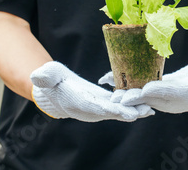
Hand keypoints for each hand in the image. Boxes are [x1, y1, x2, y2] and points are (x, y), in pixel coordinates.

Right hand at [30, 61, 153, 121]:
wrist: (56, 89)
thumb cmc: (51, 80)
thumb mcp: (48, 75)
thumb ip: (45, 77)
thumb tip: (36, 76)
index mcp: (80, 102)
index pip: (96, 108)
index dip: (111, 110)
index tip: (125, 112)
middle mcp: (92, 109)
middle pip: (113, 112)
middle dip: (129, 112)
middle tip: (145, 112)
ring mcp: (100, 107)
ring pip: (119, 110)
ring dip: (135, 110)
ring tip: (151, 109)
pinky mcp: (105, 102)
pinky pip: (121, 105)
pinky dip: (133, 105)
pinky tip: (147, 104)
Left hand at [100, 61, 187, 113]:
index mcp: (181, 96)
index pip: (166, 94)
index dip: (155, 91)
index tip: (143, 90)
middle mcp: (167, 100)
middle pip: (146, 98)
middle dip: (131, 98)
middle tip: (116, 97)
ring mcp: (159, 96)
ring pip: (137, 94)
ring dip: (122, 90)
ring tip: (106, 82)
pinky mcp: (152, 89)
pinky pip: (135, 87)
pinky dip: (123, 82)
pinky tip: (109, 75)